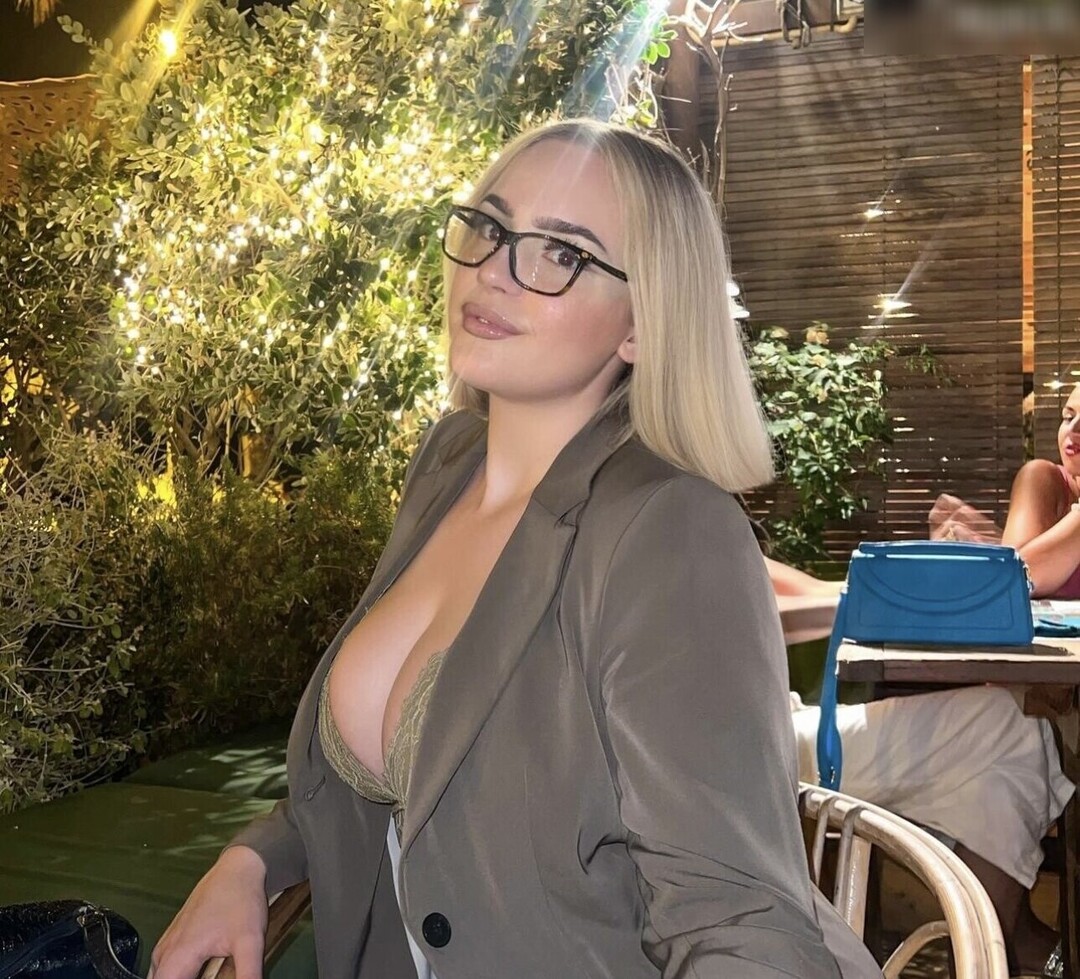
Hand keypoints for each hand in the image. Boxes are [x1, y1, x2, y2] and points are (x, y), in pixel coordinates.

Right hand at [149, 846, 268, 978]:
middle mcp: (165, 952)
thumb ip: (249, 974)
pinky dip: (178, 974)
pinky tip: (199, 970)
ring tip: (207, 969)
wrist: (238, 869)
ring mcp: (167, 943)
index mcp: (178, 956)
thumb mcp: (250, 942)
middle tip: (213, 973)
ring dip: (178, 977)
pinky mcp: (174, 938)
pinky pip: (165, 968)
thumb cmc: (241, 899)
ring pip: (161, 976)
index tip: (208, 978)